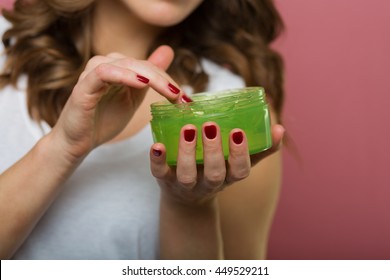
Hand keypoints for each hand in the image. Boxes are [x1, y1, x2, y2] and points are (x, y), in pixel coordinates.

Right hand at [49, 46, 181, 160]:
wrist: (78, 142)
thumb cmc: (103, 120)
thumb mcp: (133, 98)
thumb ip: (149, 77)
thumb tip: (168, 52)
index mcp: (119, 69)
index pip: (149, 67)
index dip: (169, 81)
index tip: (187, 100)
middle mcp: (107, 66)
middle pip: (141, 64)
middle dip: (164, 81)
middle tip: (182, 97)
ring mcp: (93, 74)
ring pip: (126, 64)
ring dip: (150, 76)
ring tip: (168, 92)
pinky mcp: (84, 85)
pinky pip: (104, 72)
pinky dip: (124, 75)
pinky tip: (141, 83)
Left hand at [150, 122, 284, 204]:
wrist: (187, 198)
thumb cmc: (217, 172)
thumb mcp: (238, 165)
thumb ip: (260, 148)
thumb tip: (280, 128)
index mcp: (228, 177)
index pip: (240, 171)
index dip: (240, 154)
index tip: (238, 132)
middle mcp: (208, 183)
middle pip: (214, 174)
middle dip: (214, 151)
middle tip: (211, 126)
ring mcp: (185, 184)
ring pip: (187, 175)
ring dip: (187, 152)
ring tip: (188, 129)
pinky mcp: (165, 181)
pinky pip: (159, 174)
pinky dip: (157, 161)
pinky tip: (156, 145)